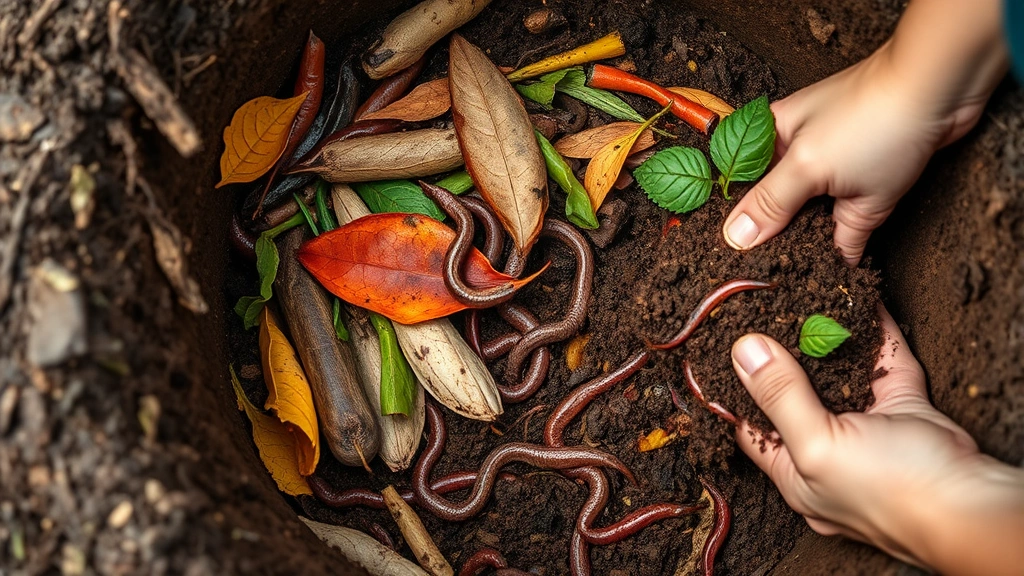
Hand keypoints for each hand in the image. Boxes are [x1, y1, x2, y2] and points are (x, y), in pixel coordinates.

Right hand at [722, 0, 1007, 263]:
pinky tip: (836, 271)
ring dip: (806, 246)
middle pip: (774, 205)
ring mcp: (835, 171)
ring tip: (793, 280)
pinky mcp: (868, 187)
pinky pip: (846, 226)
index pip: (740, 185)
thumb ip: (770, 205)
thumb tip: (733, 238)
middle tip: (758, 277)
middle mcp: (799, 155)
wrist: (942, 93)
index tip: (726, 256)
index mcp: (771, 139)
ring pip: (810, 218)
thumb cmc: (869, 117)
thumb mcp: (807, 166)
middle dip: (769, 238)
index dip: (735, 218)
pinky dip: (843, 248)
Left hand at [730, 306, 1023, 574]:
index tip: (718, 347)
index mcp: (795, 472)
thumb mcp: (819, 448)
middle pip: (793, 392)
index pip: (750, 425)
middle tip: (758, 309)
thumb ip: (780, 398)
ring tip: (797, 295)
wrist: (973, 502)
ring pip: (836, 368)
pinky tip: (853, 296)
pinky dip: (869, 326)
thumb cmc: (893, 493)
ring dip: (821, 334)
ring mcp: (866, 422)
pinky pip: (882, 355)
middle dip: (778, 352)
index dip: (734, 388)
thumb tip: (743, 351)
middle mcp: (827, 447)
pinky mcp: (903, 400)